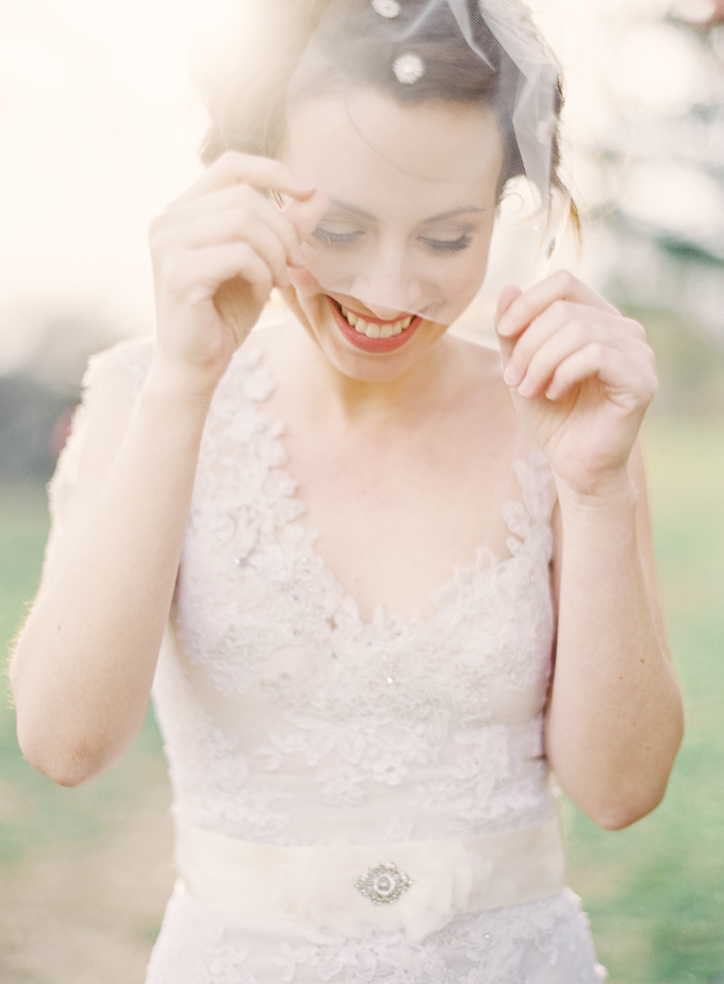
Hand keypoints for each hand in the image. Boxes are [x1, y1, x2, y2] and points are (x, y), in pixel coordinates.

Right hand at [148, 152, 327, 393]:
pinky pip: (240, 255)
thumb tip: (320, 194)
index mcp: (182, 211)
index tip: (309, 193)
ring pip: (244, 222)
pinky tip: (263, 293)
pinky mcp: (179, 273)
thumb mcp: (263, 265)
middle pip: (245, 197)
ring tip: (281, 281)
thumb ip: (285, 228)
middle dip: (284, 230)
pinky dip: (263, 273)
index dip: (274, 172)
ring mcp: (168, 245)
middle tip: (296, 264)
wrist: (195, 367)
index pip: (231, 166)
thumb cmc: (224, 316)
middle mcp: (168, 221)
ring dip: (276, 253)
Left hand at [495, 271, 657, 497]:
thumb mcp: (522, 367)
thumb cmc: (551, 416)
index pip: (565, 283)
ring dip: (541, 362)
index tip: (503, 332)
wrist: (573, 464)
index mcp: (599, 319)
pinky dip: (564, 372)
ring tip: (528, 390)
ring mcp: (639, 353)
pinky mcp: (642, 380)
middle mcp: (625, 330)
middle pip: (564, 310)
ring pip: (578, 331)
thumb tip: (508, 287)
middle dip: (528, 345)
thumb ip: (514, 332)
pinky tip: (554, 393)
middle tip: (513, 379)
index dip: (529, 302)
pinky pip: (597, 354)